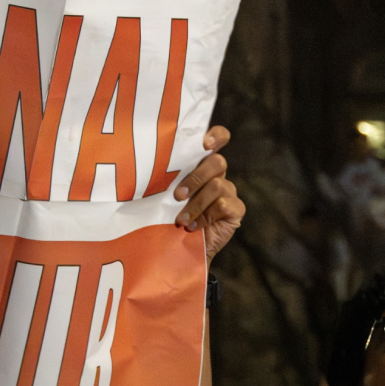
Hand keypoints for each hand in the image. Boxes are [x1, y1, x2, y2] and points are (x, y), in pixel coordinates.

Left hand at [173, 126, 243, 263]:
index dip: (216, 136)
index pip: (218, 138)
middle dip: (196, 178)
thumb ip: (166, 177)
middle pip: (217, 161)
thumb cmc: (168, 217)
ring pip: (218, 185)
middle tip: (178, 195)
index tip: (204, 143)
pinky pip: (223, 205)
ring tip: (181, 219)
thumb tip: (148, 163)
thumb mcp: (164, 194)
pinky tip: (193, 226)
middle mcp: (217, 175)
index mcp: (200, 164)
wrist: (178, 249)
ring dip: (196, 204)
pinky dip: (205, 216)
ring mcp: (228, 192)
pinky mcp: (236, 210)